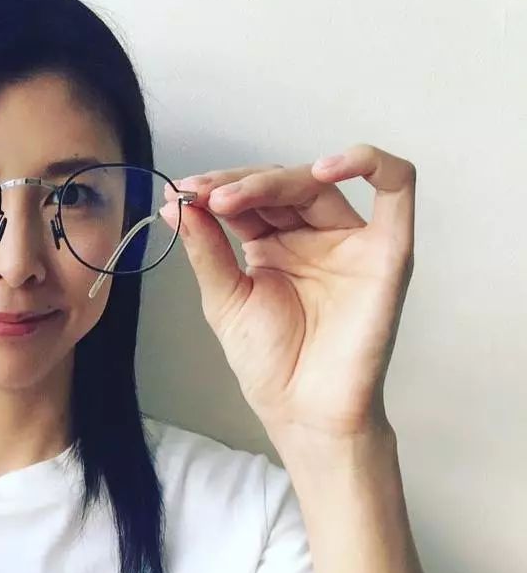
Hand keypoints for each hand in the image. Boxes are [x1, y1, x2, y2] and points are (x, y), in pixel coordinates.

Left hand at [162, 143, 415, 442]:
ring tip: (230, 197)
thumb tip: (175, 204)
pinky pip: (397, 186)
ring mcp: (352, 241)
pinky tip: (324, 169)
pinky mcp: (389, 249)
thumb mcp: (225, 300)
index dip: (216, 189)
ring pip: (322, 182)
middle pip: (282, 184)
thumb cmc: (271, 365)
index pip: (249, 198)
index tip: (181, 193)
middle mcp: (314, 236)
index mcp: (274, 245)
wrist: (304, 411)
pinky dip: (368, 161)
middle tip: (201, 194)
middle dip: (236, 184)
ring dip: (272, 180)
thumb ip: (206, 250)